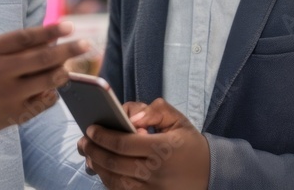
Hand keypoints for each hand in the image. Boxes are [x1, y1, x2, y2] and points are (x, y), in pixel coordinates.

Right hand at [0, 22, 89, 145]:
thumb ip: (12, 45)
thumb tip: (49, 38)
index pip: (27, 37)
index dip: (51, 31)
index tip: (70, 26)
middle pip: (42, 57)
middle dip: (68, 50)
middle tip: (86, 44)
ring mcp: (7, 94)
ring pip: (48, 80)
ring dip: (63, 72)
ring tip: (68, 68)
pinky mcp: (13, 114)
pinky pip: (44, 101)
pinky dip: (53, 93)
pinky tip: (52, 89)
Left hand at [77, 98, 209, 189]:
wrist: (210, 173)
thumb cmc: (189, 143)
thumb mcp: (177, 119)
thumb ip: (154, 110)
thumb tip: (132, 115)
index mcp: (163, 148)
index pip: (124, 143)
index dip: (103, 136)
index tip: (91, 128)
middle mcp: (156, 171)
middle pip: (115, 163)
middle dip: (94, 150)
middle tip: (83, 141)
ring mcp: (152, 189)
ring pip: (115, 180)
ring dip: (98, 166)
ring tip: (89, 153)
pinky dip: (108, 181)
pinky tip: (102, 169)